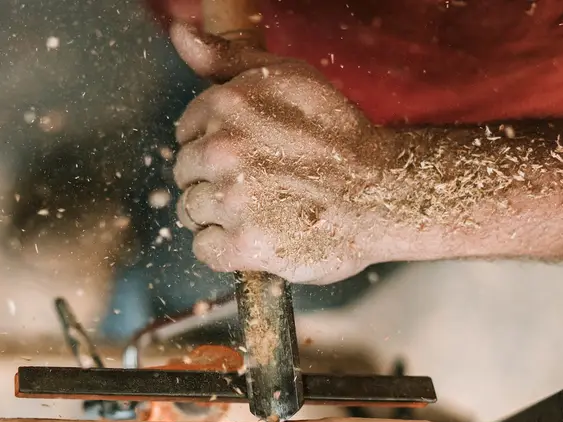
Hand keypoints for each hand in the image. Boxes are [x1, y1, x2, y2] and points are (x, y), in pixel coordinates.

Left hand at [171, 23, 400, 283]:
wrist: (383, 194)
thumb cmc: (337, 135)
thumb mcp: (288, 77)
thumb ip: (227, 58)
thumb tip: (179, 32)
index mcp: (228, 105)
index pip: (186, 133)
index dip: (213, 146)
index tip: (247, 156)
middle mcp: (223, 150)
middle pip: (185, 173)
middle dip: (212, 180)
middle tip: (257, 186)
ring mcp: (232, 200)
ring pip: (190, 211)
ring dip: (218, 215)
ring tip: (259, 210)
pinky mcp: (244, 245)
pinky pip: (204, 248)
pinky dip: (224, 248)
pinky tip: (255, 236)